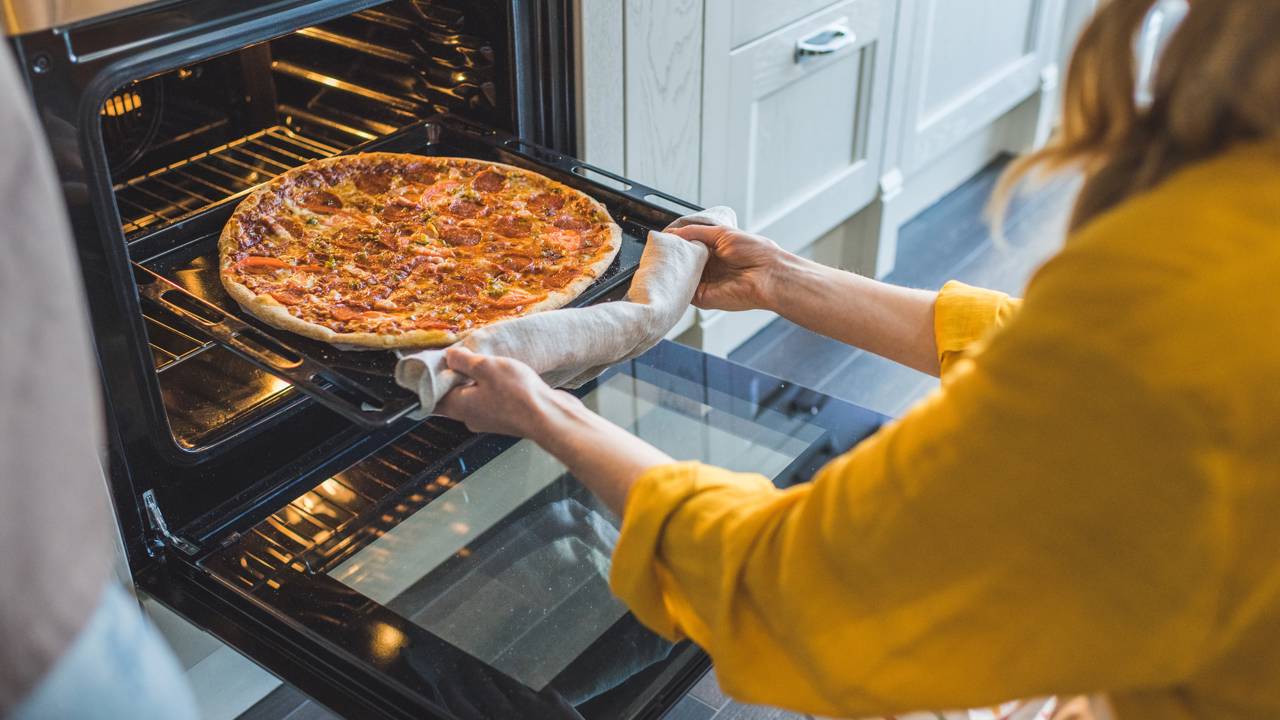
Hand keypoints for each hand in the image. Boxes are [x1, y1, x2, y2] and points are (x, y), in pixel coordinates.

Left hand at [436, 347, 578, 438]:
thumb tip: (450, 356)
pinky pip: (493, 399)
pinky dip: (494, 387)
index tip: (437, 361)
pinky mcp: (508, 417)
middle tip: (464, 355)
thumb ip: (464, 361)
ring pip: (475, 396)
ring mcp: (490, 419)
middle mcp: (471, 417)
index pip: (433, 396)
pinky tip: (506, 374)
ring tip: (488, 362)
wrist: (550, 417)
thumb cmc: (517, 395)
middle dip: (457, 376)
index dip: (432, 379)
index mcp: (459, 407)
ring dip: (478, 380)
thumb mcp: (486, 367)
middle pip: (454, 395)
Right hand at [667, 225, 785, 311]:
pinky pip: (683, 291)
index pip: (688, 247)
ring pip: (680, 276)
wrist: (768, 275)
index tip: (663, 238)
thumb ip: (696, 231)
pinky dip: (676, 284)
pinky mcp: (702, 298)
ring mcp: (704, 283)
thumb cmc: (755, 252)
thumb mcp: (722, 233)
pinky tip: (672, 273)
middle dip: (671, 256)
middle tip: (658, 249)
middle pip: (682, 262)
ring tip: (662, 259)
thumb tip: (674, 232)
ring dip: (672, 269)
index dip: (675, 243)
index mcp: (714, 251)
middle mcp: (708, 268)